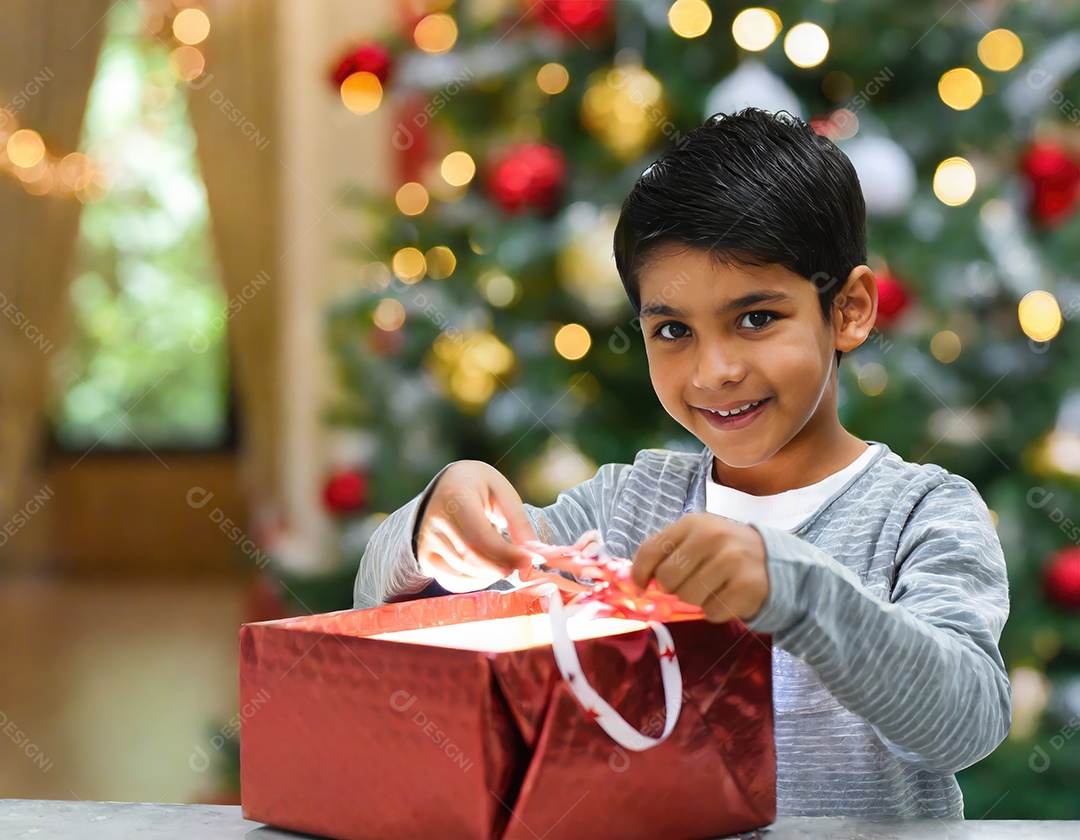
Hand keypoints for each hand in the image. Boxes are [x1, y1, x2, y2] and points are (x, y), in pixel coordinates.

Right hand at [416, 461, 538, 592]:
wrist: (446, 484)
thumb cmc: (478, 486)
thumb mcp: (502, 492)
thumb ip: (518, 522)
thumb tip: (534, 554)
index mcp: (456, 496)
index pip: (480, 535)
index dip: (507, 553)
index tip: (530, 560)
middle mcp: (435, 520)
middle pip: (471, 558)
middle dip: (501, 567)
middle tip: (520, 565)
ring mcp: (426, 540)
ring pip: (463, 572)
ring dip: (491, 575)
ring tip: (505, 563)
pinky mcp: (425, 557)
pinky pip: (452, 580)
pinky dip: (475, 582)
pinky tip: (488, 570)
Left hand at [630, 514, 768, 622]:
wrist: (770, 559)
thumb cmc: (721, 551)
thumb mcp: (694, 540)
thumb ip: (667, 555)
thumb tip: (639, 585)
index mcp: (692, 523)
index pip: (651, 550)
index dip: (639, 573)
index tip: (641, 587)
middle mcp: (712, 537)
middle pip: (668, 579)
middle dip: (672, 589)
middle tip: (687, 585)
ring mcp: (732, 560)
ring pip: (689, 598)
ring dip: (695, 601)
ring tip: (710, 588)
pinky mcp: (747, 586)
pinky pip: (712, 612)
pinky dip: (714, 611)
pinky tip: (725, 596)